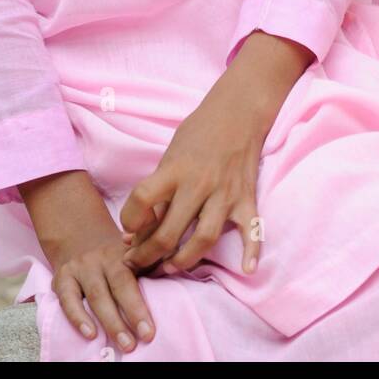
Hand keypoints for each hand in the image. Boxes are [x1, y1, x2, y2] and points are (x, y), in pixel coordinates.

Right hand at [18, 170, 155, 351]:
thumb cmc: (117, 254)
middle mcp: (102, 257)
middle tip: (141, 339)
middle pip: (117, 286)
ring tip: (124, 344)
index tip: (150, 330)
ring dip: (110, 322)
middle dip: (130, 314)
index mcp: (124, 251)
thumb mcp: (136, 247)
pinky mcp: (61, 278)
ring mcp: (81, 267)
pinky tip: (90, 334)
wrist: (80, 236)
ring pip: (96, 296)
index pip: (133, 276)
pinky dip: (77, 317)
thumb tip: (177, 264)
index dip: (140, 304)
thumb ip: (154, 255)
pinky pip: (68, 299)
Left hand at [120, 93, 263, 278]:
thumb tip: (138, 227)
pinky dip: (252, 250)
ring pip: (204, 239)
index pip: (142, 200)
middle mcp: (198, 183)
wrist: (238, 110)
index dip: (128, 221)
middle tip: (137, 263)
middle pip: (169, 232)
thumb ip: (158, 187)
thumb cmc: (199, 131)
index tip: (127, 231)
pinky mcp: (247, 198)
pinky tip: (247, 268)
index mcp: (175, 169)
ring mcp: (225, 193)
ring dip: (184, 261)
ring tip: (170, 267)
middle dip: (147, 255)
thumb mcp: (171, 153)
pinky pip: (252, 229)